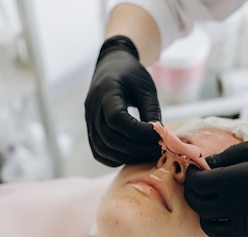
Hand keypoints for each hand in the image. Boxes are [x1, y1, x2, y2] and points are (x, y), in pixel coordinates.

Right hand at [84, 35, 161, 166]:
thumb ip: (151, 111)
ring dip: (126, 156)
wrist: (111, 66)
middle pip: (109, 138)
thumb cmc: (131, 74)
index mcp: (106, 92)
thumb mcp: (146, 87)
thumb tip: (158, 137)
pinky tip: (132, 156)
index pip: (117, 120)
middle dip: (136, 148)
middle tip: (157, 149)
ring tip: (147, 154)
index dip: (138, 132)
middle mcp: (93, 108)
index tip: (157, 134)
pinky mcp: (90, 129)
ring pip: (102, 148)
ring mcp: (88, 120)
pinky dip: (114, 159)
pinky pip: (98, 151)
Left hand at [184, 137, 247, 236]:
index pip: (199, 185)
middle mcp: (244, 206)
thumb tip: (204, 165)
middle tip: (200, 185)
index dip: (192, 177)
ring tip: (214, 204)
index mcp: (242, 180)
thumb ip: (230, 156)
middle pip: (200, 207)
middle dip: (194, 194)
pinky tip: (230, 221)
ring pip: (212, 230)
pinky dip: (226, 235)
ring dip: (207, 216)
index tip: (197, 171)